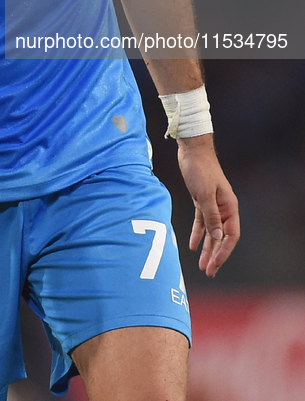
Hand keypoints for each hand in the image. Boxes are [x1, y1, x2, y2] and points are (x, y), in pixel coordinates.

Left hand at [176, 135, 239, 276]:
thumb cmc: (201, 169)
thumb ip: (211, 216)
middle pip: (221, 237)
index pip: (230, 235)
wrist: (192, 150)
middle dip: (215, 255)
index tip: (215, 264)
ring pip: (211, 232)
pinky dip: (197, 234)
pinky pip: (201, 222)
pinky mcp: (201, 201)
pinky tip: (192, 246)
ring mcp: (212, 205)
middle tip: (209, 272)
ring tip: (202, 265)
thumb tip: (218, 237)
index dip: (224, 252)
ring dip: (207, 248)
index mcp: (229, 207)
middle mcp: (223, 208)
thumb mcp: (205, 193)